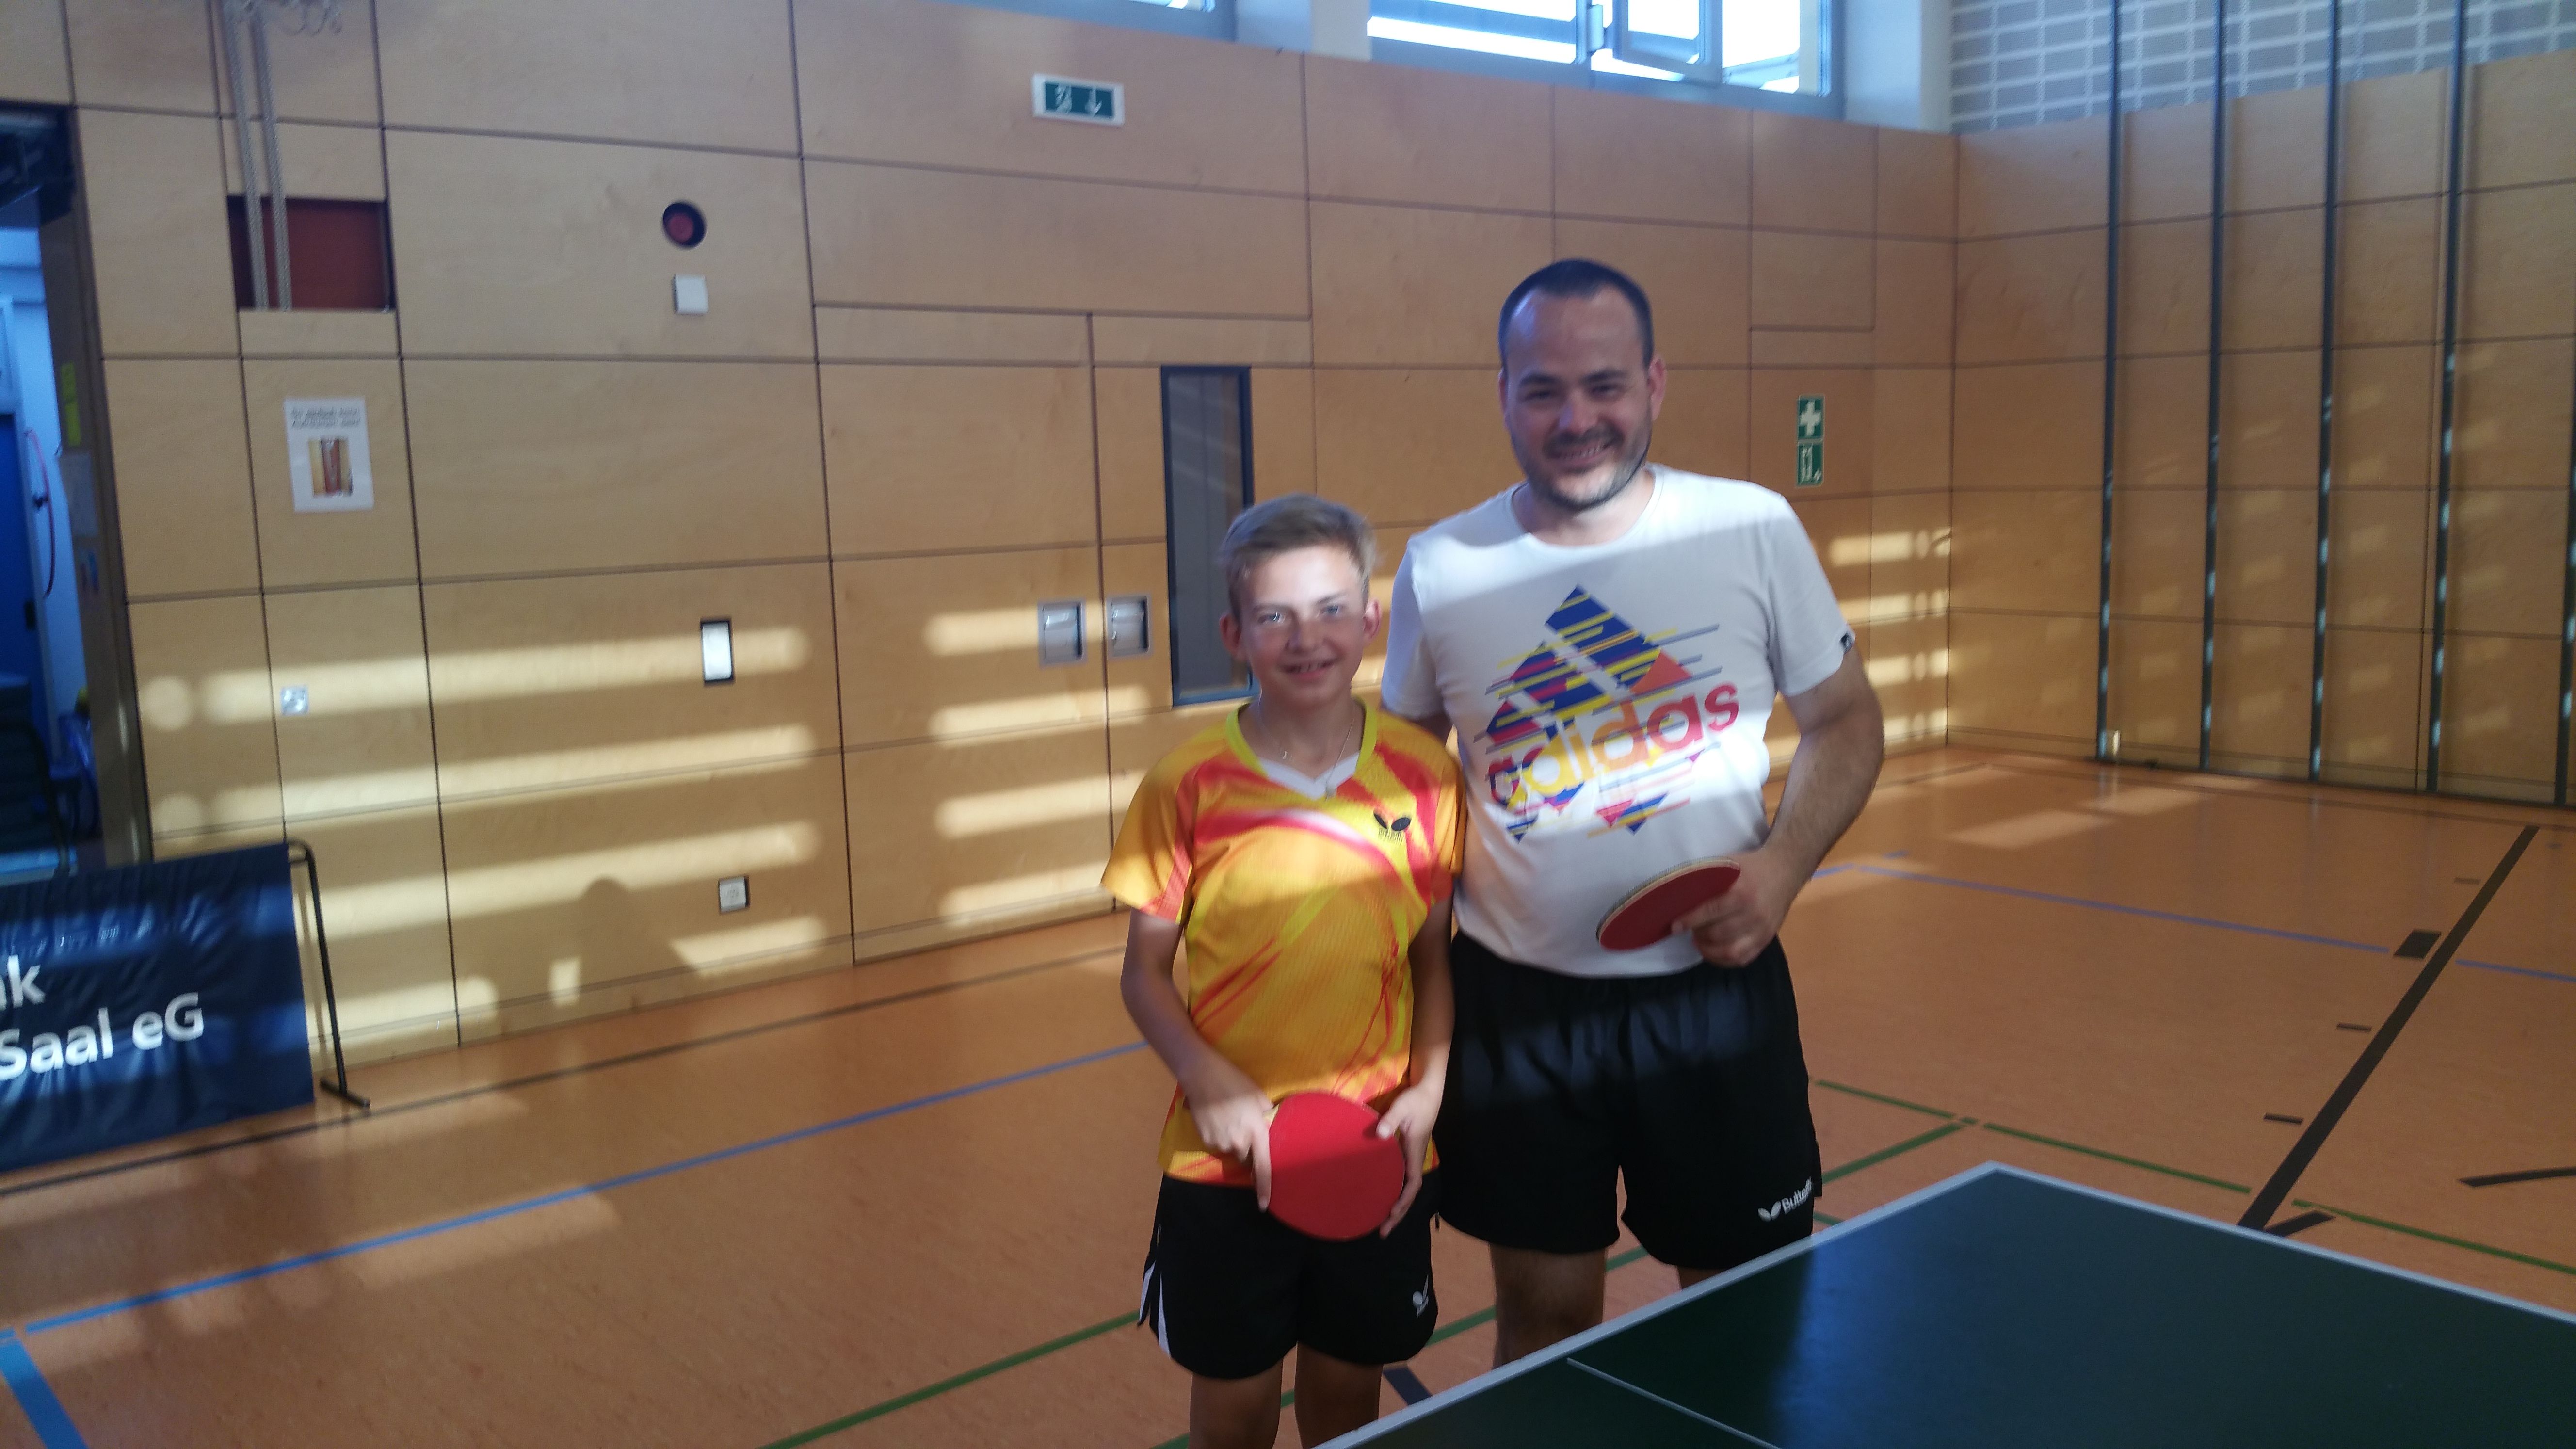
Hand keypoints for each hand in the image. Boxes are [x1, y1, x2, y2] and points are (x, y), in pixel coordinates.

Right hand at [1181, 1057, 1274, 1206]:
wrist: (1201, 1074)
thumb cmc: (1234, 1082)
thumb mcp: (1258, 1097)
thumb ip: (1265, 1116)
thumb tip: (1267, 1125)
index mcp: (1256, 1131)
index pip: (1262, 1167)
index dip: (1264, 1188)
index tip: (1264, 1205)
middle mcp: (1238, 1142)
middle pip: (1245, 1157)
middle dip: (1247, 1148)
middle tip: (1244, 1127)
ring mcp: (1219, 1142)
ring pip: (1230, 1149)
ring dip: (1232, 1140)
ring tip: (1228, 1117)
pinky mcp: (1205, 1139)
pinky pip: (1216, 1143)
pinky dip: (1219, 1134)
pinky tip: (1216, 1117)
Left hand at [1373, 1080, 1442, 1235]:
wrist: (1427, 1093)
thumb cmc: (1415, 1100)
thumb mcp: (1402, 1106)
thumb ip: (1391, 1119)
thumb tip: (1381, 1134)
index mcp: (1414, 1152)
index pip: (1412, 1184)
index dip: (1403, 1201)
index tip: (1391, 1214)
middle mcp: (1415, 1159)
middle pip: (1409, 1193)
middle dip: (1398, 1214)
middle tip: (1382, 1232)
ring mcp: (1412, 1157)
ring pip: (1406, 1188)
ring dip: (1396, 1206)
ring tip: (1382, 1223)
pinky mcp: (1407, 1153)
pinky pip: (1402, 1179)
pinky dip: (1395, 1192)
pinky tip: (1384, 1197)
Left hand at [1676, 847, 1802, 966]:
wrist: (1784, 871)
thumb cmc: (1750, 867)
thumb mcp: (1729, 865)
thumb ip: (1708, 880)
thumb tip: (1679, 897)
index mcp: (1742, 892)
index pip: (1710, 910)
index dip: (1689, 921)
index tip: (1674, 926)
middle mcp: (1754, 913)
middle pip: (1717, 933)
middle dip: (1697, 934)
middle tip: (1689, 930)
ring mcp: (1763, 929)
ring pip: (1730, 951)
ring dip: (1708, 950)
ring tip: (1699, 941)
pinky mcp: (1767, 939)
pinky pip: (1743, 959)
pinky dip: (1724, 960)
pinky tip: (1713, 952)